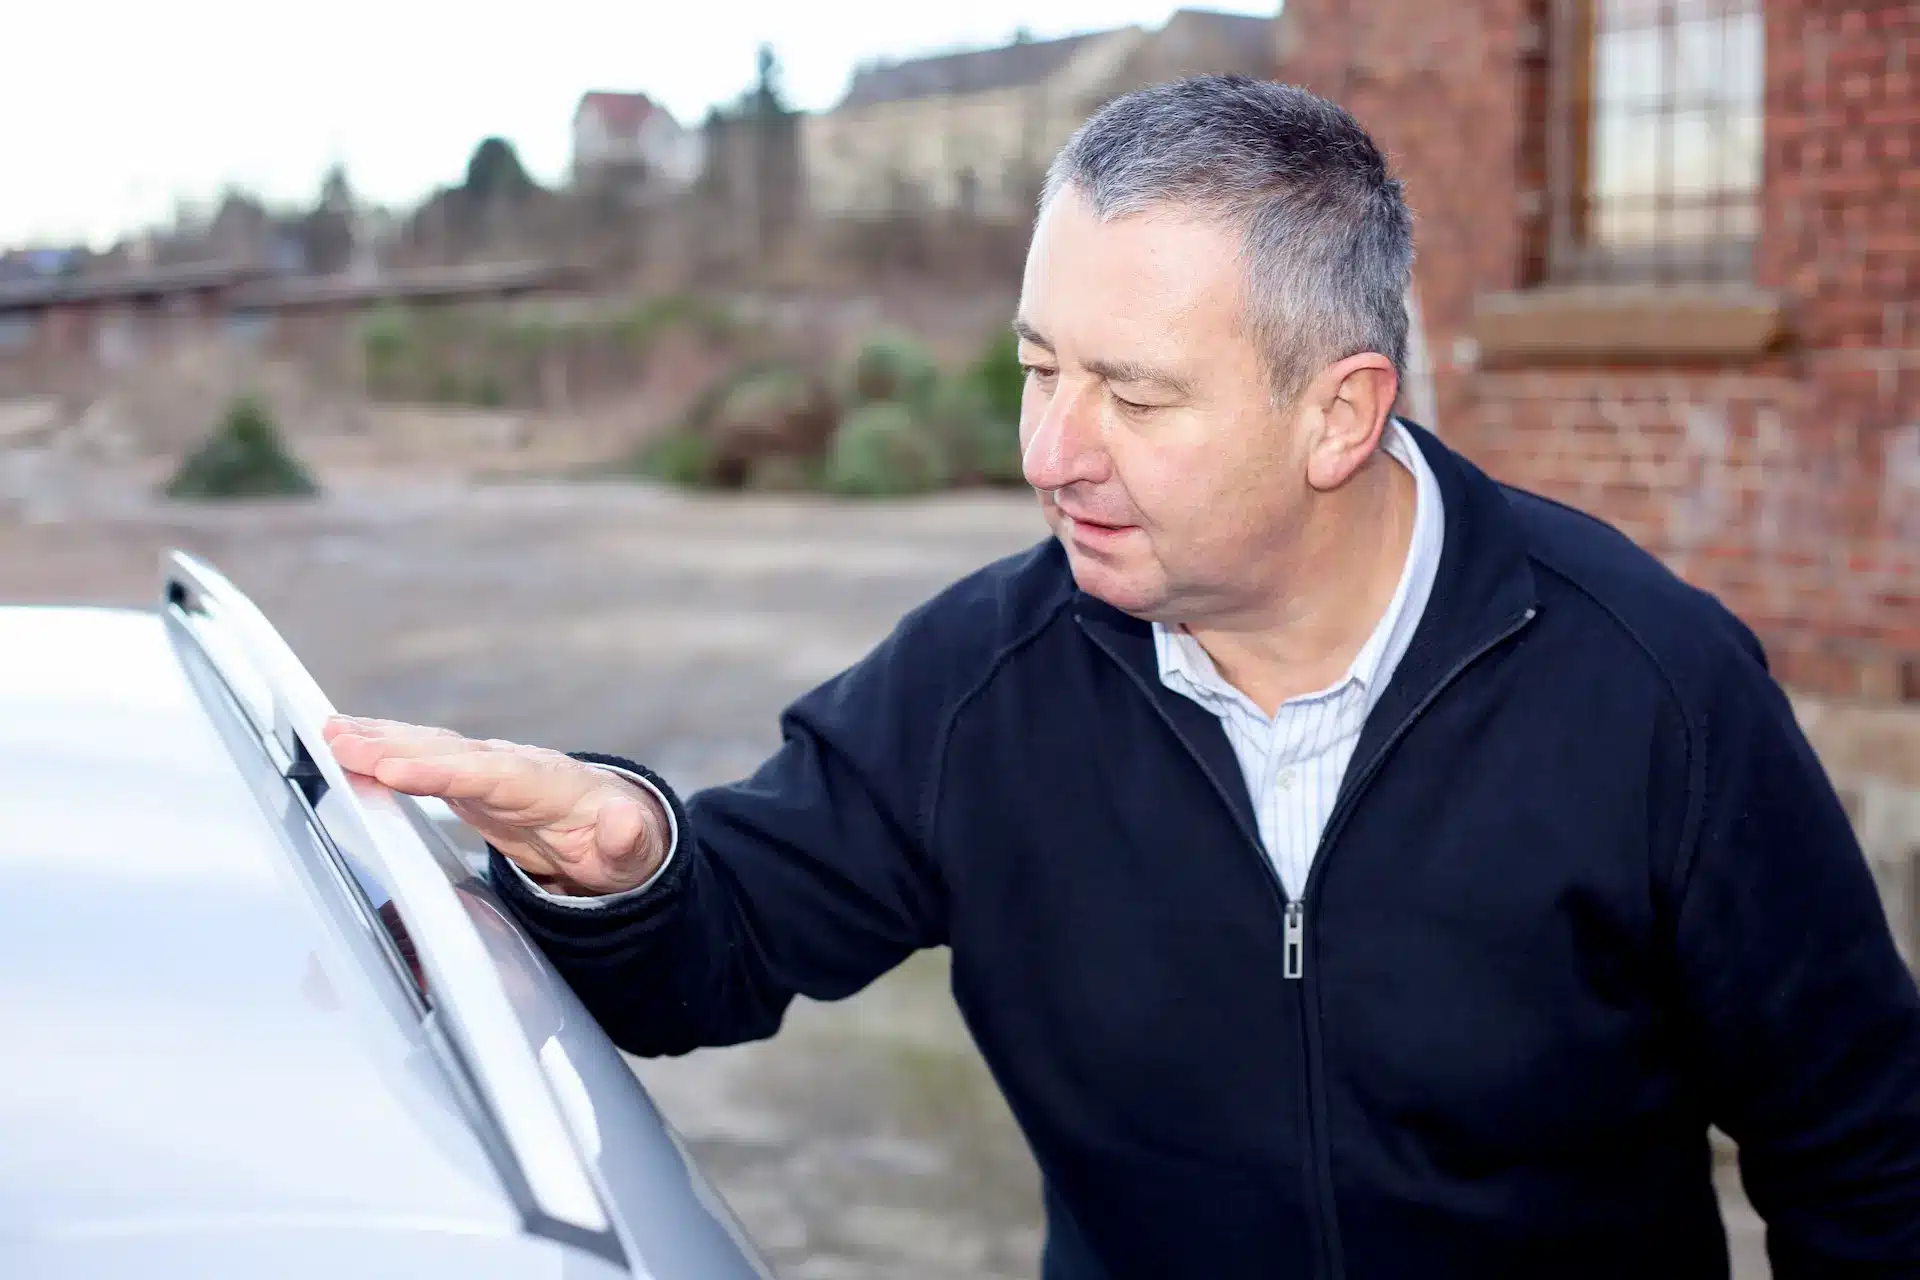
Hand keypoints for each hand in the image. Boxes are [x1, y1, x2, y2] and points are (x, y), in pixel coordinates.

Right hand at [321, 716, 668, 896]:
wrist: (618, 833)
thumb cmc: (624, 845)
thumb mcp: (637, 853)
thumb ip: (631, 840)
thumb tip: (625, 824)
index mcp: (550, 784)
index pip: (493, 775)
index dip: (445, 771)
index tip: (397, 770)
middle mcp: (513, 768)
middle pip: (450, 754)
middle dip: (396, 748)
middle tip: (340, 743)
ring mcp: (488, 772)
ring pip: (430, 750)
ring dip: (381, 741)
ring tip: (329, 733)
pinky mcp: (469, 783)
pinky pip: (422, 761)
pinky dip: (384, 750)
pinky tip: (344, 743)